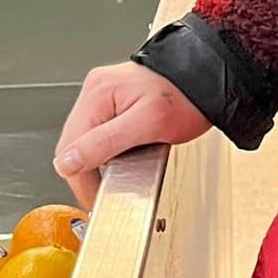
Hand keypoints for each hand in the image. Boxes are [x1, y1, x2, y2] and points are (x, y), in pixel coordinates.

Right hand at [54, 61, 212, 206]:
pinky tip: (129, 152)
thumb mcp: (149, 124)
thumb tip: (68, 162)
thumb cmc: (187, 96)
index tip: (98, 197)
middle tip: (116, 184)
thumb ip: (105, 143)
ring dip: (102, 160)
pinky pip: (100, 133)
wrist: (209, 80)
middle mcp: (95, 91)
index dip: (82, 179)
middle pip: (74, 145)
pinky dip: (112, 149)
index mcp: (98, 93)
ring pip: (86, 142)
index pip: (68, 149)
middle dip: (92, 169)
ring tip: (127, 165)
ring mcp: (104, 95)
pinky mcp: (114, 102)